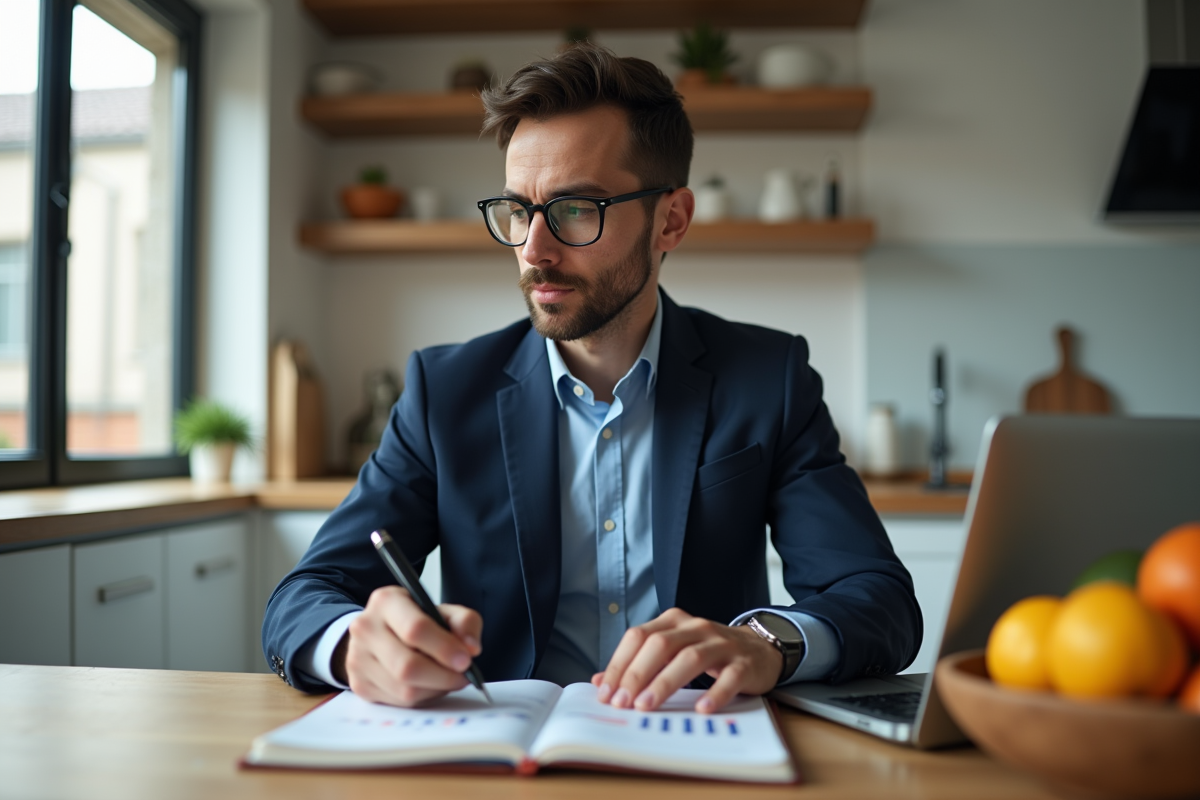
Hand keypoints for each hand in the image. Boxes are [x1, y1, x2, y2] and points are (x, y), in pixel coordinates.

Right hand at [333, 585, 482, 706]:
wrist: (377, 632)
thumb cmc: (414, 620)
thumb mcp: (442, 610)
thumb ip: (464, 622)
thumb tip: (472, 648)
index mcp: (386, 602)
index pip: (415, 629)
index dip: (444, 648)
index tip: (466, 659)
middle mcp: (366, 628)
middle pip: (407, 666)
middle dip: (443, 676)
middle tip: (463, 676)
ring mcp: (358, 658)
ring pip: (403, 689)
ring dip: (435, 689)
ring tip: (448, 679)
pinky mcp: (359, 684)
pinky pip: (397, 702)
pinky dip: (421, 698)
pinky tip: (429, 685)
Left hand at [590, 607, 781, 713]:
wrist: (759, 649)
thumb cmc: (708, 653)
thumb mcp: (673, 651)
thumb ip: (639, 662)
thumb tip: (600, 682)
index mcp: (673, 622)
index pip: (639, 636)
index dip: (619, 664)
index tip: (606, 692)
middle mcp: (696, 628)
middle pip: (661, 645)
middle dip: (637, 674)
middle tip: (622, 702)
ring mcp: (722, 644)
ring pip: (690, 658)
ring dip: (665, 683)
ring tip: (647, 706)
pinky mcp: (744, 664)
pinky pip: (729, 677)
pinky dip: (714, 693)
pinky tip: (701, 708)